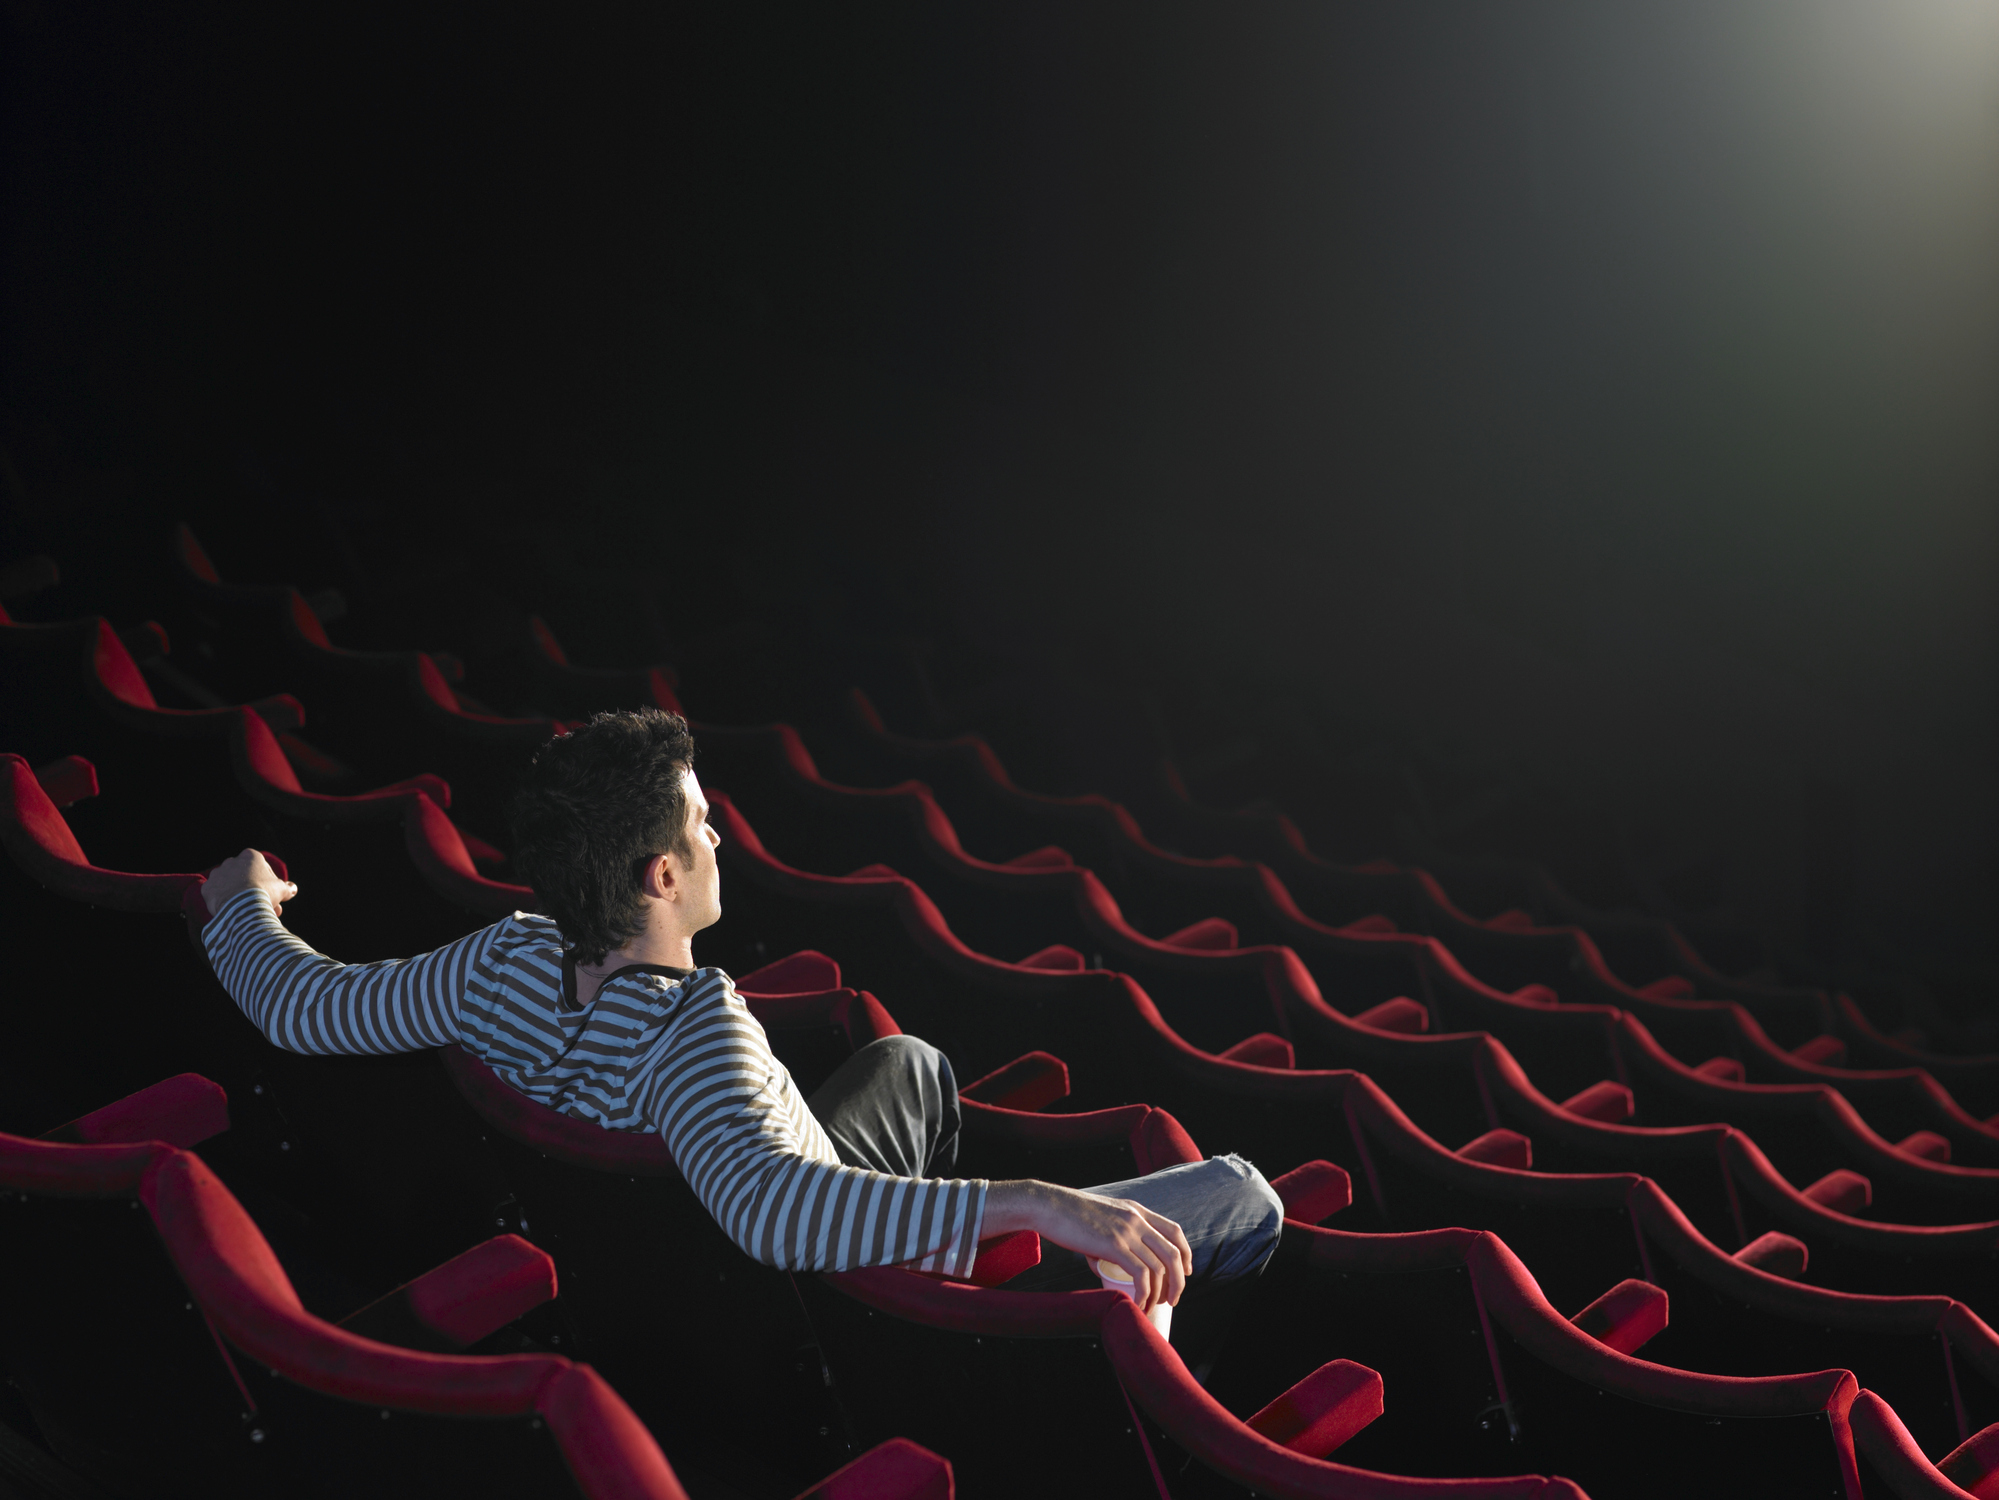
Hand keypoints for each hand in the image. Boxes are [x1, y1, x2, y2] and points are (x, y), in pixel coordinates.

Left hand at [203, 849, 296, 919]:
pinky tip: (234, 911)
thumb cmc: (264, 892)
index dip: (268, 882)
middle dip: (254, 890)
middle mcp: (231, 861)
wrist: (242, 905)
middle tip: (263, 905)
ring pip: (231, 885)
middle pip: (245, 877)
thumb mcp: (282, 889)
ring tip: (248, 911)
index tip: (272, 894)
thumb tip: (292, 889)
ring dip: (239, 895)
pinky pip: (218, 895)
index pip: (261, 867)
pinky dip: (225, 902)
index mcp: (250, 856)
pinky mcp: (207, 888)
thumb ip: (287, 887)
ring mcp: (217, 874)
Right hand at [981, 1180, 1192, 1311]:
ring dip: (1160, 1292)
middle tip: (1172, 1299)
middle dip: (1178, 1281)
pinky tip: (1137, 1303)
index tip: (1184, 1272)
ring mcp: (1127, 1232)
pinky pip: (1141, 1275)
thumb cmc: (1069, 1216)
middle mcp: (1137, 1220)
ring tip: (1151, 1306)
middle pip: (1174, 1253)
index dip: (1185, 1254)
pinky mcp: (1114, 1245)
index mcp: (1137, 1211)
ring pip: (1160, 1267)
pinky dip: (1144, 1294)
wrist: (1050, 1206)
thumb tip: (1106, 1269)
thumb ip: (1109, 1242)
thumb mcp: (1100, 1221)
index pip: (1175, 1231)